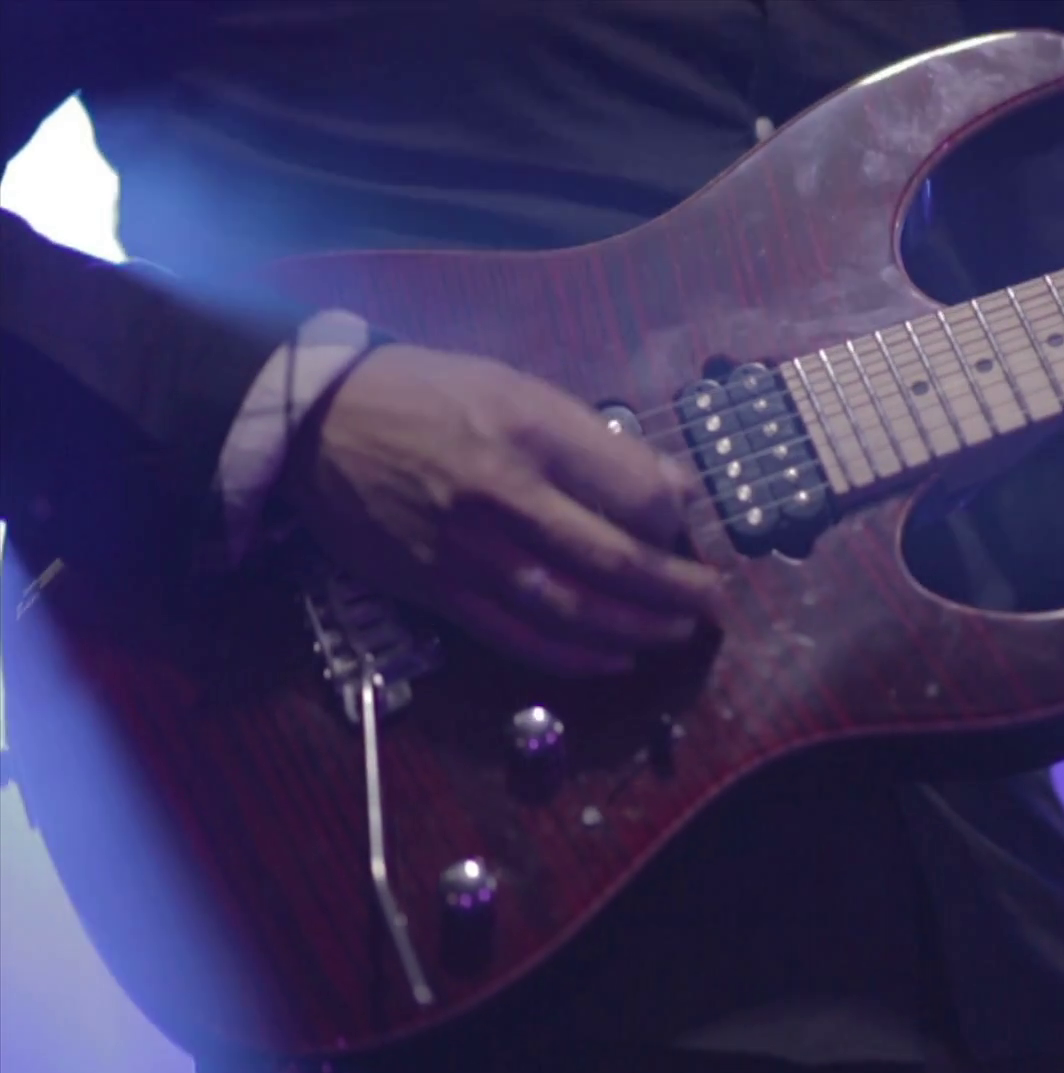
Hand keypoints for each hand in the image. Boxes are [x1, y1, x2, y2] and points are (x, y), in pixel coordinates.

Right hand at [281, 344, 720, 676]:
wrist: (313, 420)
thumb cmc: (427, 394)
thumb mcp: (517, 388)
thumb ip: (594, 442)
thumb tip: (673, 491)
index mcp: (531, 434)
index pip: (632, 492)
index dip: (673, 518)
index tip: (689, 526)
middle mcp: (503, 497)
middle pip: (612, 561)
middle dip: (676, 590)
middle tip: (714, 602)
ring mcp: (467, 551)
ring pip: (571, 610)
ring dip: (635, 631)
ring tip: (675, 633)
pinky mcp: (436, 590)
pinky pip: (518, 636)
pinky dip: (573, 655)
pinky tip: (612, 658)